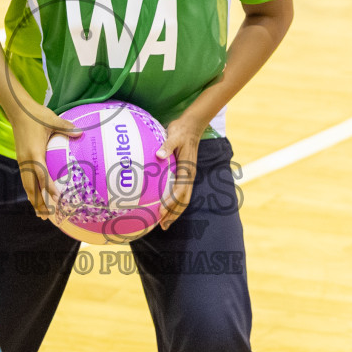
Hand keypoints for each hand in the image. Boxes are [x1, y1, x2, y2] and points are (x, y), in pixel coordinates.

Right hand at [10, 104, 79, 220]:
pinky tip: (35, 196)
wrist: (17, 110)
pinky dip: (30, 190)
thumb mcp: (52, 119)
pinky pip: (25, 178)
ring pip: (26, 184)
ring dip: (33, 199)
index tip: (56, 199)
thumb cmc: (35, 115)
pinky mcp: (21, 158)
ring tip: (39, 214)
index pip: (42, 174)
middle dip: (38, 202)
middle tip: (45, 216)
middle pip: (31, 186)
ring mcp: (22, 160)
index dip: (49, 188)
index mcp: (34, 152)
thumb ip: (66, 128)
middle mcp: (26, 159)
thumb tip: (81, 133)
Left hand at [154, 114, 204, 229]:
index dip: (170, 202)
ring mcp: (189, 175)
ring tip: (164, 223)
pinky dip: (175, 203)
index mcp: (187, 169)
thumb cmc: (181, 130)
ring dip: (175, 212)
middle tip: (162, 225)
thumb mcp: (173, 135)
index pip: (180, 190)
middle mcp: (190, 175)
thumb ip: (166, 146)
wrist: (193, 126)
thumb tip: (159, 155)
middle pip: (184, 200)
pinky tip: (165, 208)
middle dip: (174, 214)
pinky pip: (182, 192)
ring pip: (184, 199)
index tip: (160, 211)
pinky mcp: (186, 174)